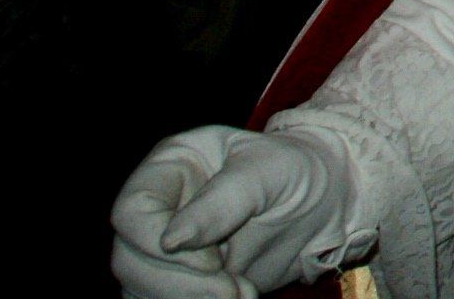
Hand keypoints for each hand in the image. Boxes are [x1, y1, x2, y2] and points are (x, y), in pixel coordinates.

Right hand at [111, 126, 361, 298]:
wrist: (324, 204)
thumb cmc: (296, 171)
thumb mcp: (269, 171)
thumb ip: (223, 199)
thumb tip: (170, 239)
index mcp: (171, 166)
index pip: (131, 210)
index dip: (155, 241)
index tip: (209, 261)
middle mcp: (158, 208)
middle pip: (129, 260)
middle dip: (178, 283)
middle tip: (230, 289)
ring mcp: (164, 249)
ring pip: (140, 289)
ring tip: (241, 293)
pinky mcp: (179, 280)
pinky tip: (239, 297)